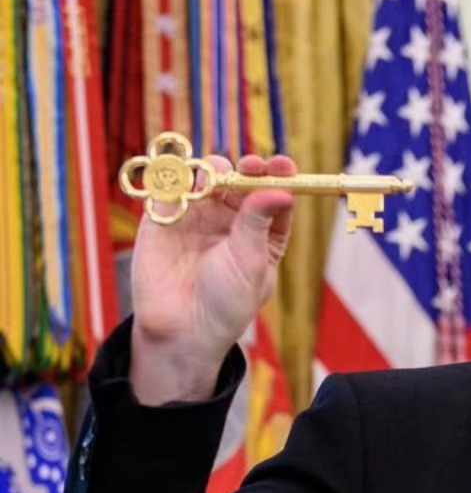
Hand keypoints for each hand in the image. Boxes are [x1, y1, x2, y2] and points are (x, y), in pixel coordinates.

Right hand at [129, 153, 295, 403]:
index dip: (279, 177)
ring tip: (216, 181)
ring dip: (215, 170)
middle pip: (243, 181)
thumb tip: (281, 190)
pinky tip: (187, 182)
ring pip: (209, 177)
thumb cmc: (226, 301)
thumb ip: (258, 222)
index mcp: (262, 234)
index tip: (283, 164)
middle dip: (248, 169)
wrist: (181, 327)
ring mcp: (198, 216)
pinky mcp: (166, 215)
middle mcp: (232, 221)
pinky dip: (178, 175)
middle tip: (250, 166)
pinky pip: (171, 184)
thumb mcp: (250, 262)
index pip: (274, 197)